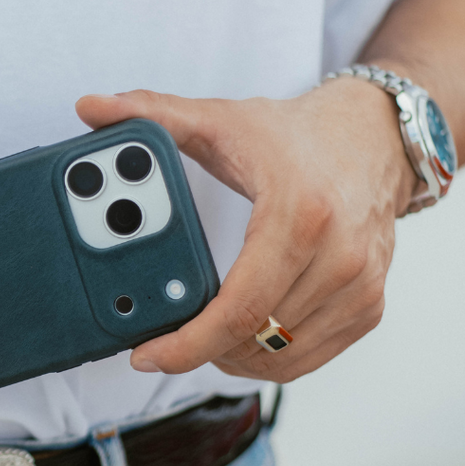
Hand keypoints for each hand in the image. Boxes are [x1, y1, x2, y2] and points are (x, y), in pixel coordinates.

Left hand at [76, 76, 420, 381]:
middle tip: (161, 342)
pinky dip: (266, 358)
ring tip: (196, 337)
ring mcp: (359, 286)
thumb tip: (91, 107)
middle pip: (254, 340)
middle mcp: (339, 258)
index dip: (185, 345)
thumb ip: (151, 113)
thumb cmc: (295, 135)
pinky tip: (237, 339)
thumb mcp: (220, 119)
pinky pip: (308, 358)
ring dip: (229, 357)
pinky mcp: (368, 305)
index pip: (237, 309)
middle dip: (197, 350)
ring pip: (279, 357)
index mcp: (300, 217)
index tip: (145, 355)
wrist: (374, 137)